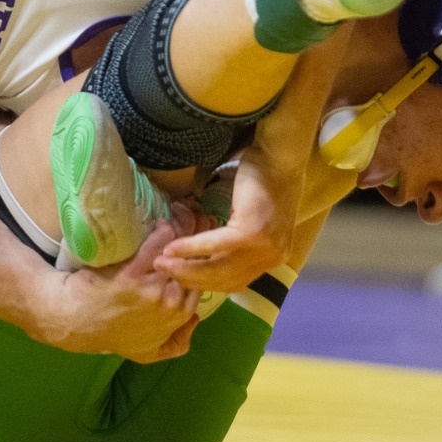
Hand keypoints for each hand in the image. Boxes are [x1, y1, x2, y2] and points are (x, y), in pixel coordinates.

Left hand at [38, 221, 200, 361]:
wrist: (74, 321)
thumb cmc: (110, 333)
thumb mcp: (149, 351)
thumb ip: (177, 342)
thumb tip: (195, 320)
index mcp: (179, 316)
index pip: (201, 279)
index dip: (201, 258)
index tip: (199, 241)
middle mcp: (171, 303)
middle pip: (193, 261)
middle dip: (198, 237)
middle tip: (198, 218)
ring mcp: (154, 289)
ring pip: (178, 251)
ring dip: (184, 227)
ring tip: (183, 212)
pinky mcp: (133, 275)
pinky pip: (157, 245)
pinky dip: (162, 230)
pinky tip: (162, 221)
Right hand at [157, 150, 295, 293]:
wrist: (280, 158)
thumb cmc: (263, 181)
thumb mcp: (251, 219)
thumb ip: (236, 241)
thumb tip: (200, 254)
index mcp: (273, 256)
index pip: (233, 282)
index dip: (202, 283)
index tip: (177, 277)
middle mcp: (272, 258)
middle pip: (224, 281)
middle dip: (189, 280)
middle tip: (162, 271)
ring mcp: (264, 248)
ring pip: (218, 269)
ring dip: (185, 268)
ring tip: (162, 262)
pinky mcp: (252, 234)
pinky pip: (214, 246)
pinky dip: (190, 248)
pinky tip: (172, 248)